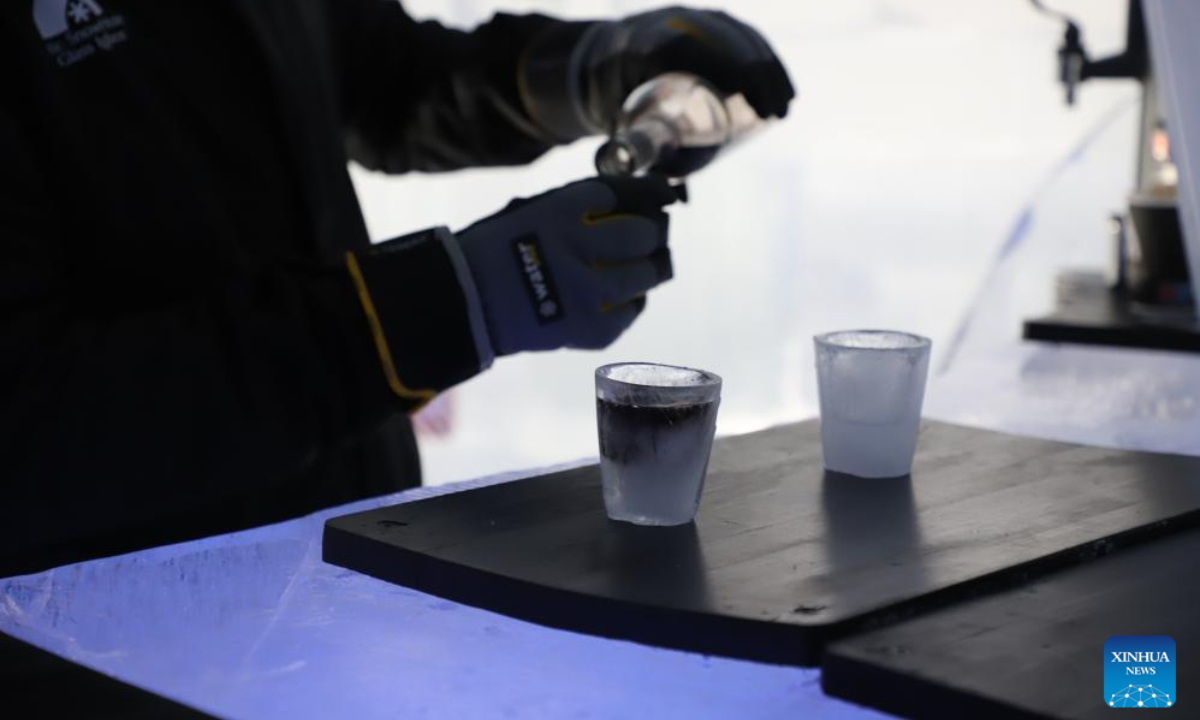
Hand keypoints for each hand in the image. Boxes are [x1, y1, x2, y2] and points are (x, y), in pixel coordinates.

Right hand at [453, 176, 678, 355]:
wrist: (464, 303)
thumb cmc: (498, 250)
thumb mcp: (531, 210)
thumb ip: (579, 204)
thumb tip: (643, 197)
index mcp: (558, 211)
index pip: (623, 192)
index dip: (650, 192)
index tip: (663, 194)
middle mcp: (576, 248)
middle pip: (644, 233)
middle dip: (654, 231)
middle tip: (654, 232)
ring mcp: (586, 293)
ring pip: (649, 274)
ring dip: (654, 266)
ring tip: (650, 264)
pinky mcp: (589, 330)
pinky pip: (632, 311)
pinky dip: (634, 301)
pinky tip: (625, 296)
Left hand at [522, 7, 794, 139]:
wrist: (600, 56)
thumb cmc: (607, 95)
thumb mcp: (613, 118)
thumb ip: (639, 152)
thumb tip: (672, 195)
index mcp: (648, 42)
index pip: (700, 50)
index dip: (736, 73)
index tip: (759, 107)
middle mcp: (673, 21)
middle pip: (729, 41)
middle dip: (760, 76)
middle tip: (776, 115)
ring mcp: (692, 17)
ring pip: (740, 36)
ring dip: (768, 68)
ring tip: (783, 106)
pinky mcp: (704, 22)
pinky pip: (740, 34)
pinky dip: (763, 57)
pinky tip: (778, 82)